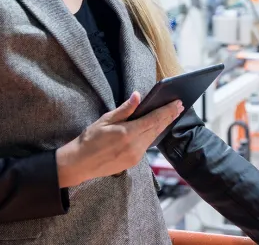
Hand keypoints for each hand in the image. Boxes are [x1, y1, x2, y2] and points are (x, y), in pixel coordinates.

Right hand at [55, 91, 182, 186]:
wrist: (79, 164)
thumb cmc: (89, 140)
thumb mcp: (105, 120)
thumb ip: (124, 109)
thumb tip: (137, 96)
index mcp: (128, 133)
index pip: (154, 119)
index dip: (167, 111)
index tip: (178, 103)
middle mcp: (135, 146)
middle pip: (157, 128)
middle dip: (169, 117)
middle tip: (179, 106)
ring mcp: (135, 156)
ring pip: (153, 138)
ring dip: (162, 126)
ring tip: (171, 115)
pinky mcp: (133, 162)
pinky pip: (146, 146)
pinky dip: (152, 135)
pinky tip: (155, 128)